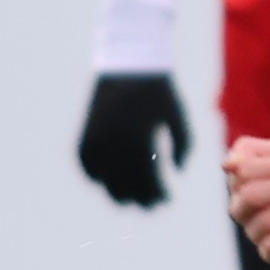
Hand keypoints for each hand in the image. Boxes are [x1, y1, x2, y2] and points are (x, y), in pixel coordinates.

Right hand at [78, 73, 189, 206]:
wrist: (128, 65)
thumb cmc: (159, 92)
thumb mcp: (178, 118)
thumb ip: (184, 147)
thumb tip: (176, 173)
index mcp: (138, 141)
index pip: (147, 181)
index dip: (158, 194)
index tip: (167, 200)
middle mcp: (113, 145)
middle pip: (125, 186)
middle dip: (140, 198)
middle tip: (153, 205)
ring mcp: (95, 142)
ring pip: (104, 182)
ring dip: (119, 193)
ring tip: (134, 199)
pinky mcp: (84, 136)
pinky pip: (88, 168)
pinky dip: (99, 179)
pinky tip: (112, 183)